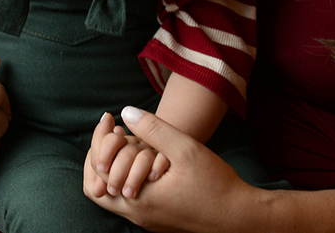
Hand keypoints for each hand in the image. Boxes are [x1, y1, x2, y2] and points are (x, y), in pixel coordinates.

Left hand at [83, 107, 249, 232]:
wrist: (238, 218)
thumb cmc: (215, 184)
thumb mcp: (185, 148)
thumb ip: (153, 129)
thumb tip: (125, 112)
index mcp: (138, 199)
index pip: (98, 168)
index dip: (99, 139)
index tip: (109, 118)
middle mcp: (136, 214)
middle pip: (96, 187)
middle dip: (98, 154)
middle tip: (109, 131)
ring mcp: (145, 221)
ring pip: (111, 195)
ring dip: (111, 167)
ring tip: (123, 142)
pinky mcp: (154, 222)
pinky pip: (126, 201)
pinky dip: (124, 178)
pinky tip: (139, 159)